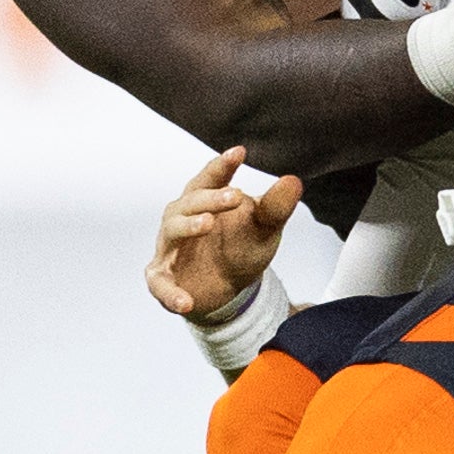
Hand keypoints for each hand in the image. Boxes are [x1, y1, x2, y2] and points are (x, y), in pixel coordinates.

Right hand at [145, 147, 301, 319]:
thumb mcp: (264, 227)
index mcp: (204, 200)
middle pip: (189, 201)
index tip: (240, 152)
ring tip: (208, 223)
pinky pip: (160, 284)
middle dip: (210, 197)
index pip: (210, 178)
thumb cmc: (241, 247)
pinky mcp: (163, 277)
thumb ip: (275, 206)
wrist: (228, 288)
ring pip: (171, 231)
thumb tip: (293, 181)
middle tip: (234, 196)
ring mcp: (169, 248)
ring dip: (188, 225)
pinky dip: (170, 293)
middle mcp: (181, 218)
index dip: (222, 165)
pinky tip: (187, 301)